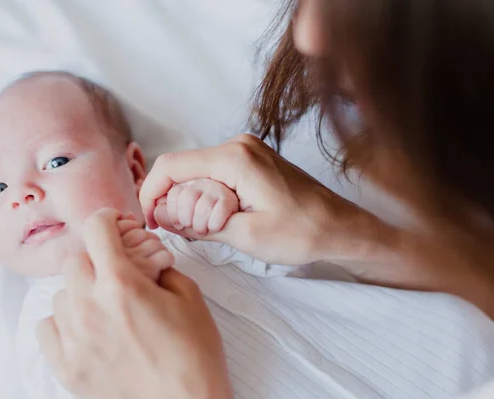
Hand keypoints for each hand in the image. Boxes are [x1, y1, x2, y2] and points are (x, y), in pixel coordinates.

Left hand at [36, 208, 232, 398]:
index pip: (97, 229)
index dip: (107, 219)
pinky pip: (48, 328)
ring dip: (80, 291)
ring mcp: (74, 339)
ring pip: (60, 294)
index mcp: (121, 284)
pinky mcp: (66, 367)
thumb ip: (160, 267)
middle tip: (115, 270)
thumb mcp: (189, 297)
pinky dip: (64, 322)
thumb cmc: (193, 354)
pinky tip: (86, 328)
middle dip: (96, 257)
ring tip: (104, 305)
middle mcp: (89, 307)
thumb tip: (143, 259)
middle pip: (74, 260)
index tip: (114, 223)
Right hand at [141, 134, 392, 264]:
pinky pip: (216, 176)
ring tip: (219, 229)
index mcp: (235, 157)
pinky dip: (211, 198)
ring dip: (196, 204)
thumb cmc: (303, 232)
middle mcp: (238, 145)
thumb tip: (164, 216)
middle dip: (179, 204)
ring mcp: (247, 151)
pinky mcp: (253, 161)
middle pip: (183, 170)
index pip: (172, 166)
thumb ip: (199, 224)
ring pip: (198, 174)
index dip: (152, 194)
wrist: (342, 227)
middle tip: (198, 233)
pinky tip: (226, 219)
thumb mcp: (246, 236)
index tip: (151, 221)